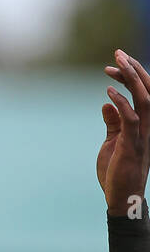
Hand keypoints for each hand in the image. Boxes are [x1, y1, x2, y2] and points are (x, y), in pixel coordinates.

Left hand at [98, 50, 149, 215]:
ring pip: (144, 100)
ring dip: (131, 80)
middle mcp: (149, 127)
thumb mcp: (114, 141)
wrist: (120, 199)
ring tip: (115, 64)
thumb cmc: (117, 172)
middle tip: (118, 53)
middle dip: (134, 70)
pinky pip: (131, 118)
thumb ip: (113, 123)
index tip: (114, 65)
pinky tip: (108, 91)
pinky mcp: (133, 144)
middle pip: (147, 90)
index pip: (144, 93)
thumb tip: (107, 103)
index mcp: (145, 125)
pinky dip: (121, 102)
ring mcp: (143, 135)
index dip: (132, 76)